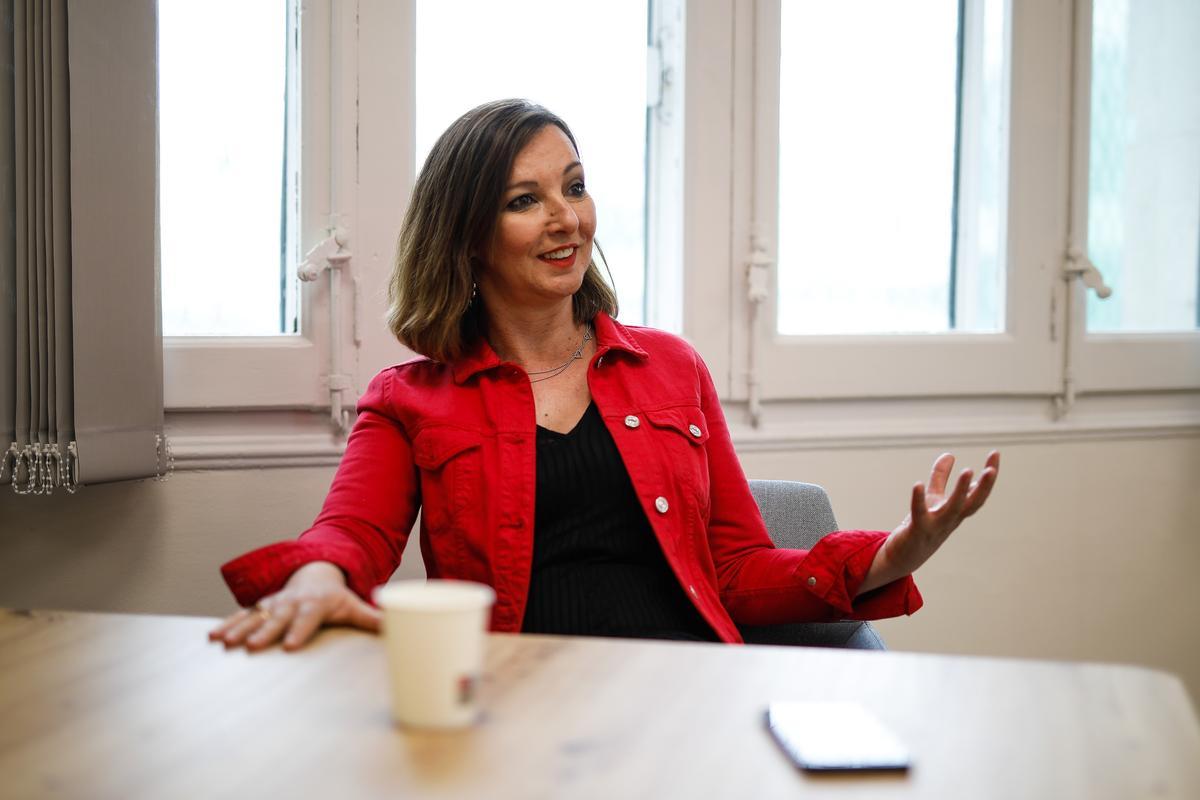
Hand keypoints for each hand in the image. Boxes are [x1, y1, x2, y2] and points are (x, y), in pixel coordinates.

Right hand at [208, 561, 381, 651]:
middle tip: (252, 647)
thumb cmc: (337, 598)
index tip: (291, 647)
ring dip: (239, 629)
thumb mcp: (354, 605)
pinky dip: (226, 624)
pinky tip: (212, 638)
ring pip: (255, 616)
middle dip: (264, 632)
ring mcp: (274, 603)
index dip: (300, 631)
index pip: (308, 618)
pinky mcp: (261, 607)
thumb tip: (395, 626)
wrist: (315, 575)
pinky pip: (241, 616)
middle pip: (278, 618)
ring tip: (223, 643)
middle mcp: (291, 602)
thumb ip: (371, 618)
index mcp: (315, 603)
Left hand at [858, 450, 999, 594]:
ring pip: (953, 509)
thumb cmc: (923, 525)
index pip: (978, 492)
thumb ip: (941, 478)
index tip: (995, 453)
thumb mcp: (933, 498)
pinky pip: (919, 514)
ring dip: (961, 491)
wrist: (904, 557)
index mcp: (958, 511)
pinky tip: (917, 484)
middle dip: (984, 487)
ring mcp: (936, 526)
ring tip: (968, 471)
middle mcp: (951, 519)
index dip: (988, 475)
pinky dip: (918, 500)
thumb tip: (950, 454)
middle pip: (972, 503)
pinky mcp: (917, 530)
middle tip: (991, 468)